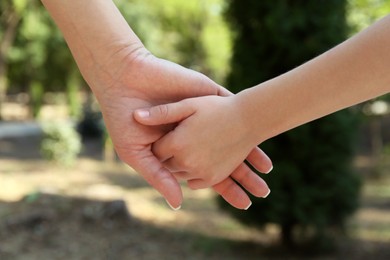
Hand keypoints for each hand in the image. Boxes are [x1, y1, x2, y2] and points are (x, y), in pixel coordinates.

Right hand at [94, 47, 271, 208]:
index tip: (244, 202)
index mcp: (179, 151)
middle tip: (262, 192)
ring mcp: (201, 116)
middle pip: (224, 159)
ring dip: (249, 154)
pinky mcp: (206, 96)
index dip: (225, 187)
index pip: (207, 173)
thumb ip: (159, 177)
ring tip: (267, 171)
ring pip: (232, 138)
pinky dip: (246, 124)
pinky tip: (259, 134)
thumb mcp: (137, 154)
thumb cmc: (124, 120)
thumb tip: (178, 204)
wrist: (122, 81)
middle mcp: (194, 135)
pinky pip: (231, 111)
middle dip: (242, 176)